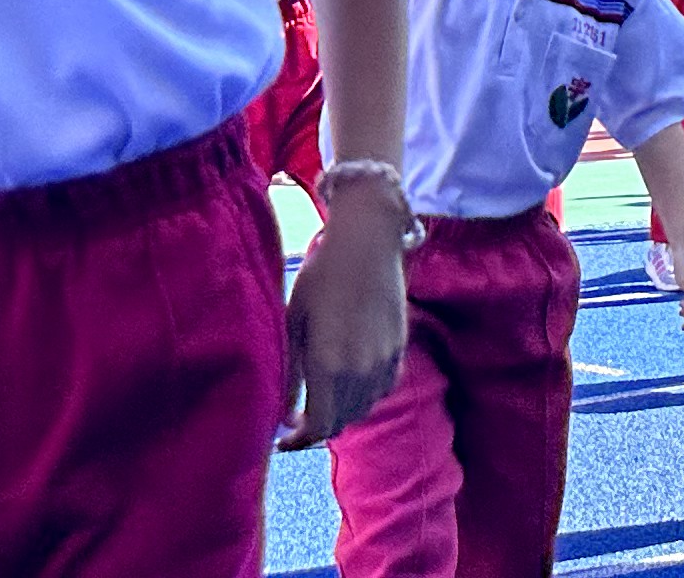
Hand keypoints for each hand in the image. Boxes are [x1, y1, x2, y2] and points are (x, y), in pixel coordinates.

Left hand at [278, 193, 411, 448]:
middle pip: (342, 422)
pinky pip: (382, 388)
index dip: (300, 441)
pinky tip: (350, 379)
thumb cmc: (321, 278)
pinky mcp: (399, 348)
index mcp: (330, 366)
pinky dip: (364, 395)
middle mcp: (361, 370)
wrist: (368, 242)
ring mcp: (384, 360)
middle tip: (298, 419)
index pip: (319, 427)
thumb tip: (285, 418)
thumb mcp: (293, 323)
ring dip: (343, 412)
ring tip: (323, 399)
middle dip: (319, 427)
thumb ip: (288, 374)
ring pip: (363, 408)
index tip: (284, 440)